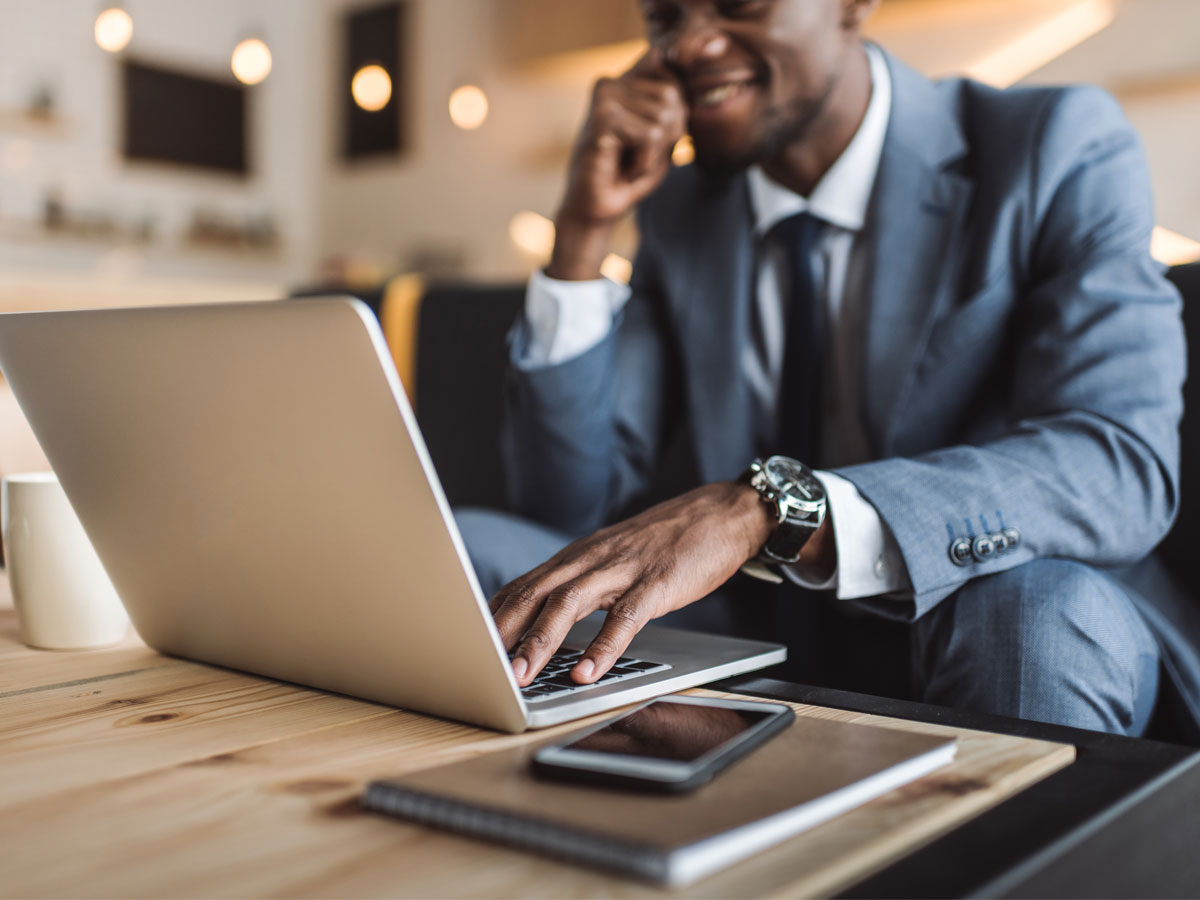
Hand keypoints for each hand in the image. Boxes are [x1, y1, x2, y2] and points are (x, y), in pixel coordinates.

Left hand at [490, 482, 775, 686]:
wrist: (722, 512)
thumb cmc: (665, 543)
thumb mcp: (612, 560)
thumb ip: (579, 585)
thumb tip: (542, 619)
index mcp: (577, 557)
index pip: (522, 586)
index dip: (491, 617)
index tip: (464, 646)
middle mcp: (591, 559)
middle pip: (534, 594)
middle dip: (502, 631)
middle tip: (477, 667)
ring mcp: (623, 568)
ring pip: (569, 603)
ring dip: (541, 641)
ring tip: (521, 675)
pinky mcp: (658, 582)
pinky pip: (625, 617)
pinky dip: (603, 646)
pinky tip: (588, 673)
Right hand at [547, 49, 686, 280]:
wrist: (594, 212)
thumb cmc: (630, 175)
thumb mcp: (665, 137)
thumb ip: (677, 105)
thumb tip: (685, 69)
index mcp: (624, 80)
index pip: (670, 65)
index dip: (676, 105)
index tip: (654, 139)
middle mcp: (611, 82)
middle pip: (673, 96)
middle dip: (667, 136)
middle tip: (637, 156)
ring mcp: (604, 97)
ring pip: (664, 117)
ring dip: (654, 152)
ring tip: (629, 163)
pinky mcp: (602, 117)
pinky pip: (651, 136)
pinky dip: (645, 163)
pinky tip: (624, 170)